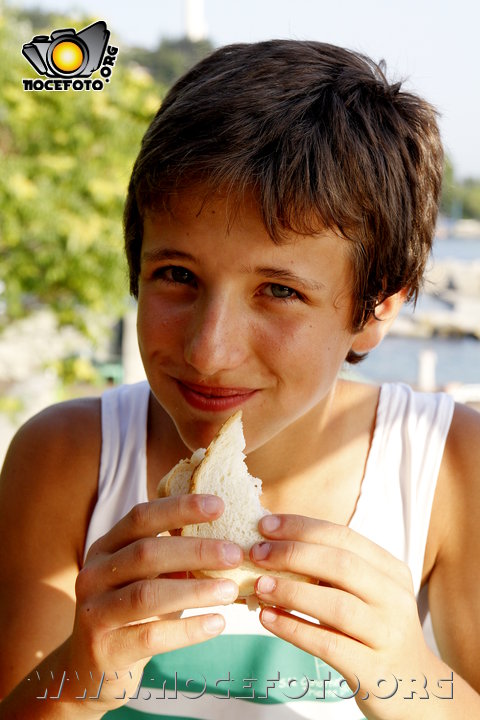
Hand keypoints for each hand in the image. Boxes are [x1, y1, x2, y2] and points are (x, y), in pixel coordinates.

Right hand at [64, 494, 241, 712]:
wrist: (91, 670)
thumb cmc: (133, 614)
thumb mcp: (148, 579)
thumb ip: (174, 558)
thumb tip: (228, 541)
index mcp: (106, 547)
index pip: (141, 517)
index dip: (180, 508)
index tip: (220, 506)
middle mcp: (94, 574)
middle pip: (146, 553)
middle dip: (196, 550)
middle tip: (235, 554)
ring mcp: (94, 612)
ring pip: (147, 594)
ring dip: (195, 590)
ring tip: (231, 590)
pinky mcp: (104, 649)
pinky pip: (150, 636)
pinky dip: (188, 629)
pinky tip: (217, 624)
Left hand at [251, 514, 451, 719]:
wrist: (412, 690)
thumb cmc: (373, 632)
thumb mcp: (365, 594)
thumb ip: (332, 571)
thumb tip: (273, 543)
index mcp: (391, 570)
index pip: (344, 536)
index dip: (302, 527)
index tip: (265, 524)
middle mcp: (395, 599)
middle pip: (342, 565)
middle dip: (294, 554)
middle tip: (256, 552)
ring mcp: (387, 635)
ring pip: (337, 605)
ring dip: (292, 591)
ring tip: (258, 585)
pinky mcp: (373, 671)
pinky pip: (328, 644)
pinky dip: (294, 628)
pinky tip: (267, 618)